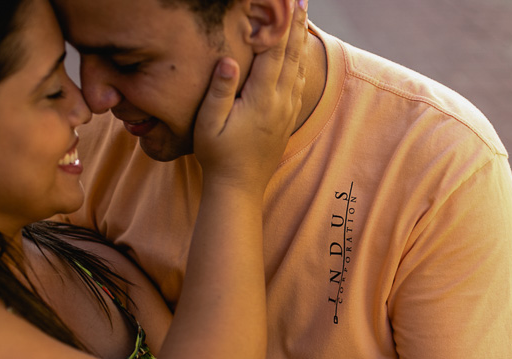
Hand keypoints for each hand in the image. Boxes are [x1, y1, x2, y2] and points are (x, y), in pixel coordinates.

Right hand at [193, 0, 307, 190]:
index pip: (276, 53)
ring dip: (300, 43)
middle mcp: (280, 102)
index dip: (282, 26)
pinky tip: (299, 57)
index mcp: (262, 98)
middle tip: (300, 1)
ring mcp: (286, 112)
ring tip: (302, 21)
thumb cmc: (217, 155)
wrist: (239, 187)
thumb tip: (229, 59)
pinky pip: (298, 85)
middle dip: (296, 26)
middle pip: (292, 56)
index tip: (287, 4)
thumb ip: (220, 90)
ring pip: (298, 69)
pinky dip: (300, 65)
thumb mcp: (209, 123)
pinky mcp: (286, 120)